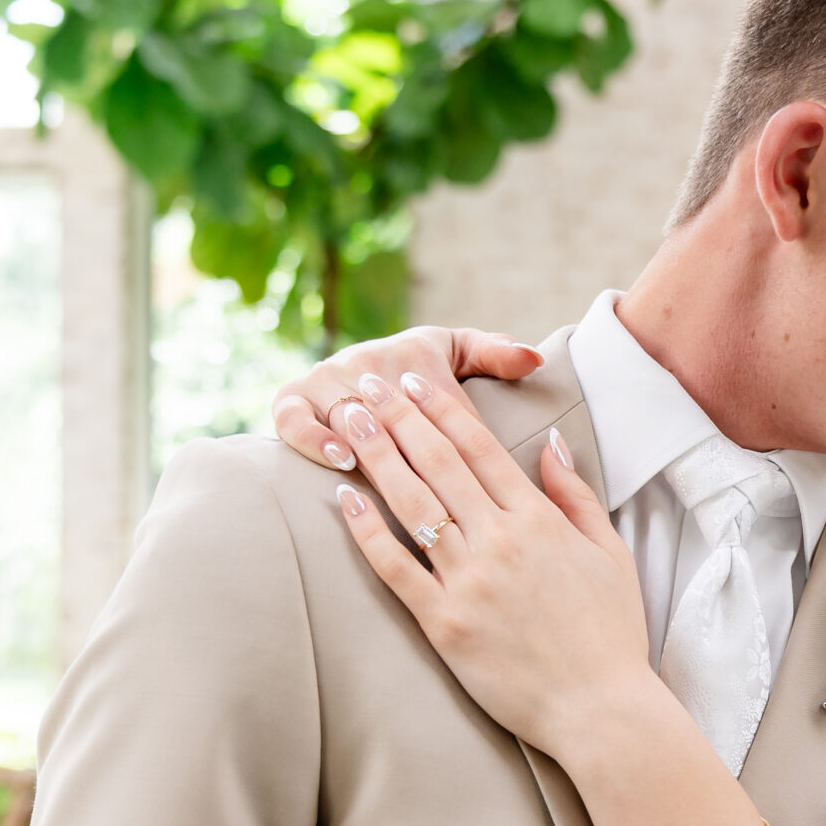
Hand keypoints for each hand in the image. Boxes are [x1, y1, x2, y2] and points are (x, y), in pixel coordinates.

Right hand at [272, 327, 543, 471]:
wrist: (372, 376)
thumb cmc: (428, 373)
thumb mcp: (461, 357)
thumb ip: (495, 354)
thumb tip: (533, 358)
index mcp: (412, 352)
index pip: (429, 392)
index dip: (443, 425)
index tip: (462, 455)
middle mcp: (366, 361)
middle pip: (380, 407)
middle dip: (393, 437)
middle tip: (412, 472)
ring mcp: (325, 379)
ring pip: (339, 413)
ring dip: (350, 435)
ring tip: (359, 460)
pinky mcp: (292, 398)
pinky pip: (291, 417)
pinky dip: (309, 436)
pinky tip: (337, 459)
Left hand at [329, 369, 662, 755]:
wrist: (601, 708)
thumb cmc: (612, 634)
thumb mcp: (610, 554)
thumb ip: (576, 497)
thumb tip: (550, 444)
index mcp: (539, 521)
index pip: (479, 449)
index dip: (441, 409)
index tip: (411, 380)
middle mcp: (500, 542)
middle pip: (438, 464)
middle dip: (398, 416)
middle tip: (364, 381)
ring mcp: (469, 582)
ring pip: (412, 505)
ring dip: (377, 456)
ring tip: (349, 420)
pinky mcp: (444, 623)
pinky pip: (396, 568)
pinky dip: (367, 532)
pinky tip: (345, 499)